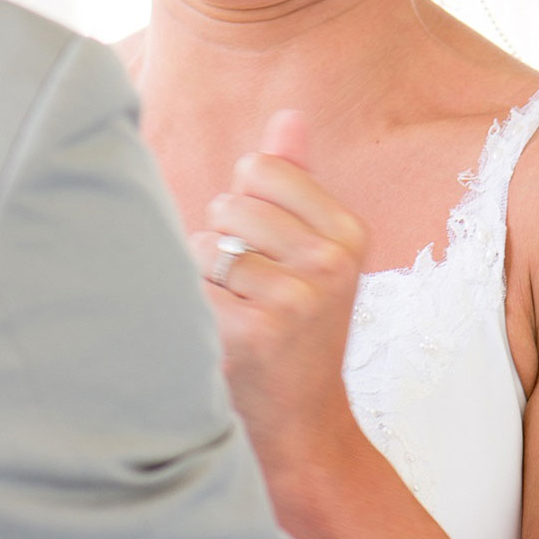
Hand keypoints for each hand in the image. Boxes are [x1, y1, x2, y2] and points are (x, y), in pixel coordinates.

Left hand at [192, 111, 369, 480]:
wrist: (302, 423)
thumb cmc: (295, 328)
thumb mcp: (312, 254)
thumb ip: (296, 182)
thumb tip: (289, 115)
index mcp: (347, 233)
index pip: (260, 169)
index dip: (245, 205)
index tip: (268, 252)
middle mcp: (330, 262)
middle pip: (229, 205)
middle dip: (223, 244)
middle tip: (252, 295)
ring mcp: (296, 298)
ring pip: (206, 245)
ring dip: (205, 280)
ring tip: (237, 316)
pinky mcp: (254, 331)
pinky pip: (191, 287)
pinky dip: (192, 309)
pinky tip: (222, 338)